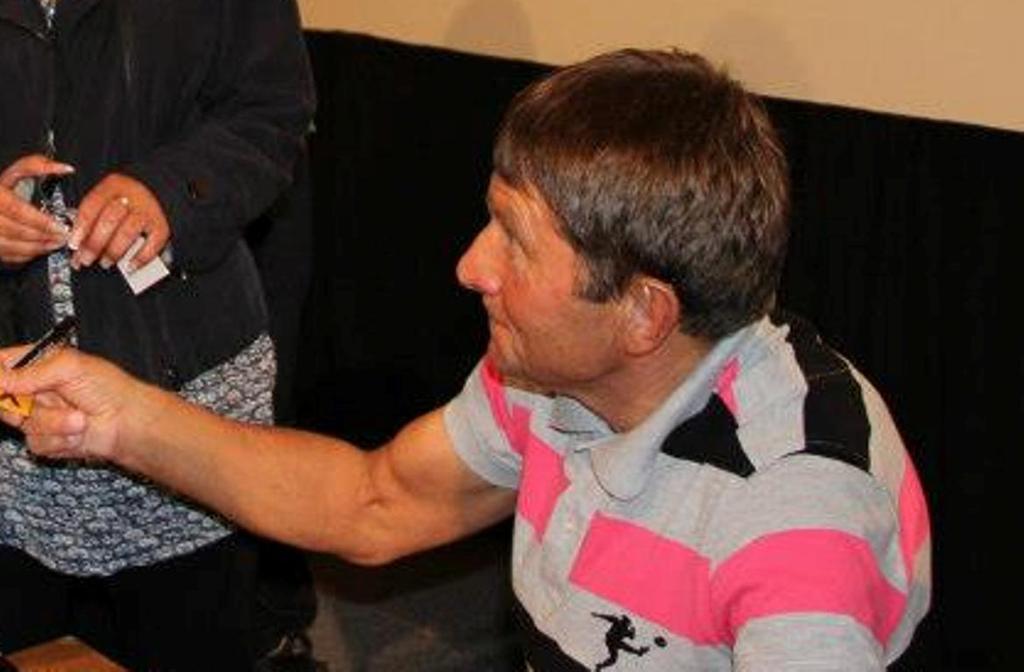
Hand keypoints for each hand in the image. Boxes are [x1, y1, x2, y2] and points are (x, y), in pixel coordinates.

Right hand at [0, 155, 74, 264]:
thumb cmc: (0, 188)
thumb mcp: (14, 171)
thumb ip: (37, 166)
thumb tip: (66, 169)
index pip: (17, 210)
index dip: (41, 221)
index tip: (60, 227)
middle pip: (16, 230)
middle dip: (44, 236)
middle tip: (63, 237)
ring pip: (11, 246)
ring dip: (37, 248)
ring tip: (55, 243)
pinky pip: (6, 255)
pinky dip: (25, 254)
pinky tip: (39, 248)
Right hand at [0, 347, 136, 460]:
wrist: (129, 423)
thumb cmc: (109, 389)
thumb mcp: (69, 368)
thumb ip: (28, 373)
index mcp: (39, 364)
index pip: (1, 365)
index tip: (1, 385)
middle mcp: (36, 389)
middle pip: (1, 398)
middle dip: (20, 403)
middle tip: (39, 401)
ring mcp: (40, 415)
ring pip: (20, 422)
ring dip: (52, 422)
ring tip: (79, 417)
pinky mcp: (47, 438)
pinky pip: (35, 441)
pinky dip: (59, 438)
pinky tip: (79, 432)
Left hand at [71, 173, 170, 270]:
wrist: (153, 193)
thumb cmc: (122, 202)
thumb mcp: (103, 202)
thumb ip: (90, 221)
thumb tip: (78, 250)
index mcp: (112, 186)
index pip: (92, 206)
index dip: (81, 227)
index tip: (74, 245)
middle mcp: (131, 197)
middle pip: (110, 220)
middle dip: (95, 244)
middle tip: (86, 259)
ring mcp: (148, 211)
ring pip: (128, 232)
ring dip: (114, 251)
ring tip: (105, 262)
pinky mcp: (161, 226)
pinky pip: (152, 244)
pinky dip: (140, 258)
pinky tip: (130, 266)